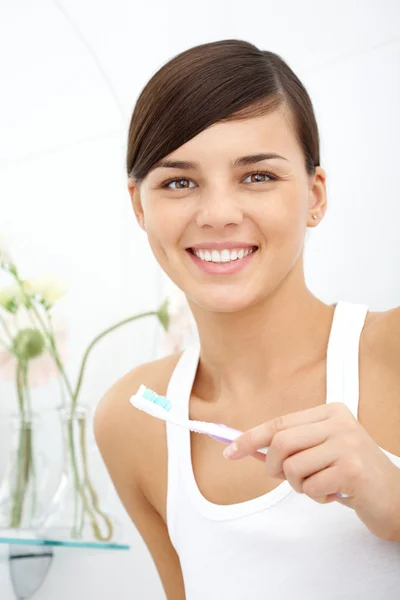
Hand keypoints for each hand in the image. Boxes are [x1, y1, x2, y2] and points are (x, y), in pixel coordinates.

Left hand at [222, 402, 399, 541]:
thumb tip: (246, 447)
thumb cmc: (352, 474)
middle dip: (274, 468)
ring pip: (292, 468)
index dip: (251, 438)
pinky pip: (311, 487)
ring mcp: (347, 444)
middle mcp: (339, 423)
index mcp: (329, 412)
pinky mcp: (352, 469)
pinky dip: (316, 497)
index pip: (280, 423)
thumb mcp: (321, 452)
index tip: (230, 451)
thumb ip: (291, 447)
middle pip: (280, 443)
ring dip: (299, 486)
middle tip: (286, 479)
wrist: (396, 497)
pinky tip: (335, 495)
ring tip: (320, 486)